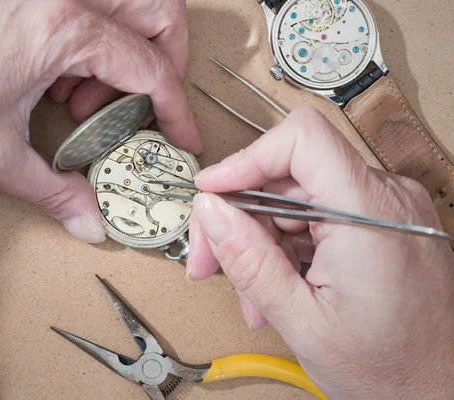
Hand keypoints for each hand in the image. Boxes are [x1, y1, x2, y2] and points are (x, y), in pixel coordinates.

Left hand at [0, 0, 199, 242]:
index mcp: (61, 30)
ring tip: (87, 96)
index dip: (175, 110)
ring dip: (126, 49)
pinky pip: (83, 5)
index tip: (181, 136)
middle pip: (156, 11)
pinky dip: (90, 40)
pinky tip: (58, 78)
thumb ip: (54, 191)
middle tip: (149, 101)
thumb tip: (88, 219)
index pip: (150, 69)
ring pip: (123, 0)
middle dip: (167, 60)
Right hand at [188, 107, 453, 398]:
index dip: (247, 159)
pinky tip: (280, 288)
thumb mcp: (304, 322)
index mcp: (370, 214)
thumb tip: (211, 212)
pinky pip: (315, 217)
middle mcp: (384, 198)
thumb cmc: (392, 369)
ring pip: (295, 201)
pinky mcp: (379, 223)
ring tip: (253, 295)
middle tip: (211, 261)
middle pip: (287, 176)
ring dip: (262, 243)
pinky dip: (287, 248)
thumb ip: (251, 263)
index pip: (302, 140)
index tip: (212, 191)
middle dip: (240, 218)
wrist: (441, 390)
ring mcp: (383, 209)